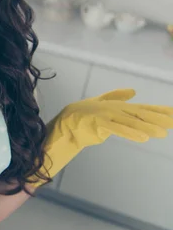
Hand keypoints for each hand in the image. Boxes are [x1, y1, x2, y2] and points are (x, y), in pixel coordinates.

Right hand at [30, 89, 172, 186]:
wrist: (66, 122)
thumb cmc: (86, 115)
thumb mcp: (103, 106)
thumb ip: (118, 98)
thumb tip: (133, 91)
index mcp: (120, 106)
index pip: (145, 110)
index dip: (161, 112)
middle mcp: (115, 109)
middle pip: (141, 114)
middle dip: (159, 118)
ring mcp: (106, 114)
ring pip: (130, 121)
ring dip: (146, 127)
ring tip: (162, 134)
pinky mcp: (97, 121)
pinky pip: (115, 128)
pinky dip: (129, 132)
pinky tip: (142, 138)